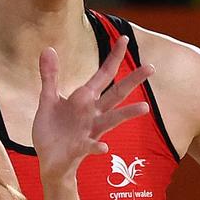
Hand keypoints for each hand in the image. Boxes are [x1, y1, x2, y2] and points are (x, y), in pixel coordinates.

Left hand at [32, 36, 153, 176]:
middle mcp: (92, 114)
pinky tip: (104, 147)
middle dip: (132, 81)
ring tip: (145, 107)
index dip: (113, 57)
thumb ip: (50, 76)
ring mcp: (89, 131)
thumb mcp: (48, 99)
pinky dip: (97, 146)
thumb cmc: (52, 130)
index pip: (103, 75)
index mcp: (85, 99)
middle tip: (151, 67)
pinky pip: (91, 146)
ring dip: (127, 114)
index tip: (125, 38)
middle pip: (116, 94)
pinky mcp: (80, 148)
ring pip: (112, 120)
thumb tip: (48, 48)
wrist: (49, 161)